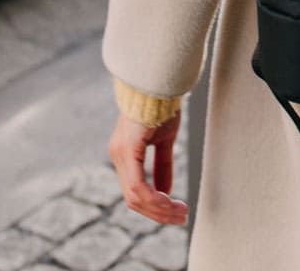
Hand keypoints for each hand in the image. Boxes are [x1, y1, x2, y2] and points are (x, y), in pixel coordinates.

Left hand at [108, 110, 188, 225]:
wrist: (157, 82)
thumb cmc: (161, 106)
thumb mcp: (164, 140)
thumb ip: (162, 166)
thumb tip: (165, 192)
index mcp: (124, 154)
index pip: (135, 191)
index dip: (155, 206)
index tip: (176, 210)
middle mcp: (118, 156)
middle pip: (134, 199)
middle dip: (159, 213)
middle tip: (181, 217)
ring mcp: (120, 154)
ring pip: (135, 197)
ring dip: (159, 209)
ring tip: (181, 212)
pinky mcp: (127, 150)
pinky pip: (137, 186)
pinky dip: (154, 198)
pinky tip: (169, 202)